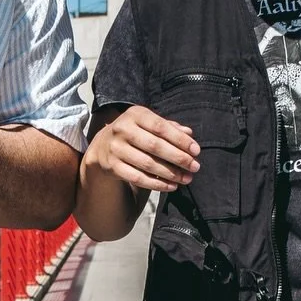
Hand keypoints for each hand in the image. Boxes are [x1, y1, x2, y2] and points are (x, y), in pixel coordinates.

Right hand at [83, 106, 200, 194]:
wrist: (104, 145)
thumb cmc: (135, 132)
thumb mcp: (149, 124)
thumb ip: (169, 127)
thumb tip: (189, 133)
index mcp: (135, 114)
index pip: (161, 127)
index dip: (180, 140)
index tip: (196, 151)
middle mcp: (122, 129)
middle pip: (155, 146)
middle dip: (178, 158)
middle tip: (195, 167)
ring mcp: (116, 148)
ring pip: (147, 164)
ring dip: (170, 173)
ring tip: (186, 178)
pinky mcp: (112, 166)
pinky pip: (137, 178)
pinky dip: (156, 184)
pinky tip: (171, 186)